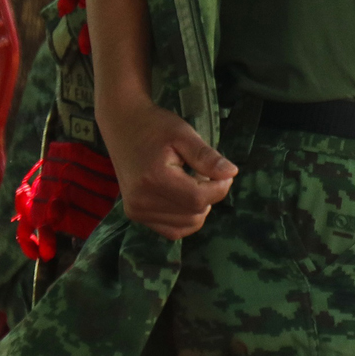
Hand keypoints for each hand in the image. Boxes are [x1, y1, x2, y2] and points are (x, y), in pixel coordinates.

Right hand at [97, 99, 236, 239]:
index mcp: (154, 179)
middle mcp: (141, 201)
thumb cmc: (155, 126)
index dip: (220, 188)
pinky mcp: (135, 215)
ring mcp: (136, 211)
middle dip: (209, 196)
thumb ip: (207, 157)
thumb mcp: (184, 134)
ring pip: (186, 225)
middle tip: (206, 174)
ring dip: (198, 208)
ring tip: (192, 182)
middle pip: (194, 214)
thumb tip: (232, 173)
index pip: (199, 199)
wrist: (122, 125)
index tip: (224, 173)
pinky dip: (185, 218)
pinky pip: (172, 230)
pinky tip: (184, 197)